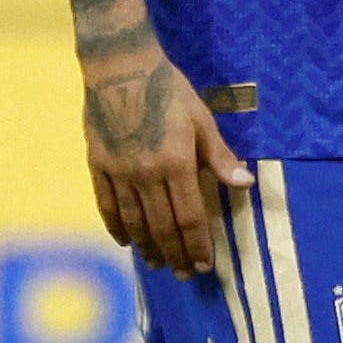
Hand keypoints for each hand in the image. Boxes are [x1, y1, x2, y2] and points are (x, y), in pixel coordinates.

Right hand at [83, 49, 249, 277]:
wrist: (120, 67)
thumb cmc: (169, 91)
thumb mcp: (203, 120)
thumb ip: (221, 158)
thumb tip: (245, 185)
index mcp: (175, 164)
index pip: (189, 217)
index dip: (197, 244)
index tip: (204, 265)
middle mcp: (144, 174)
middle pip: (161, 226)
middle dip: (175, 254)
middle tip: (184, 274)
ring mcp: (117, 171)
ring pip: (132, 221)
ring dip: (147, 246)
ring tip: (159, 264)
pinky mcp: (97, 165)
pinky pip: (106, 205)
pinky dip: (116, 226)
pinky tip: (125, 241)